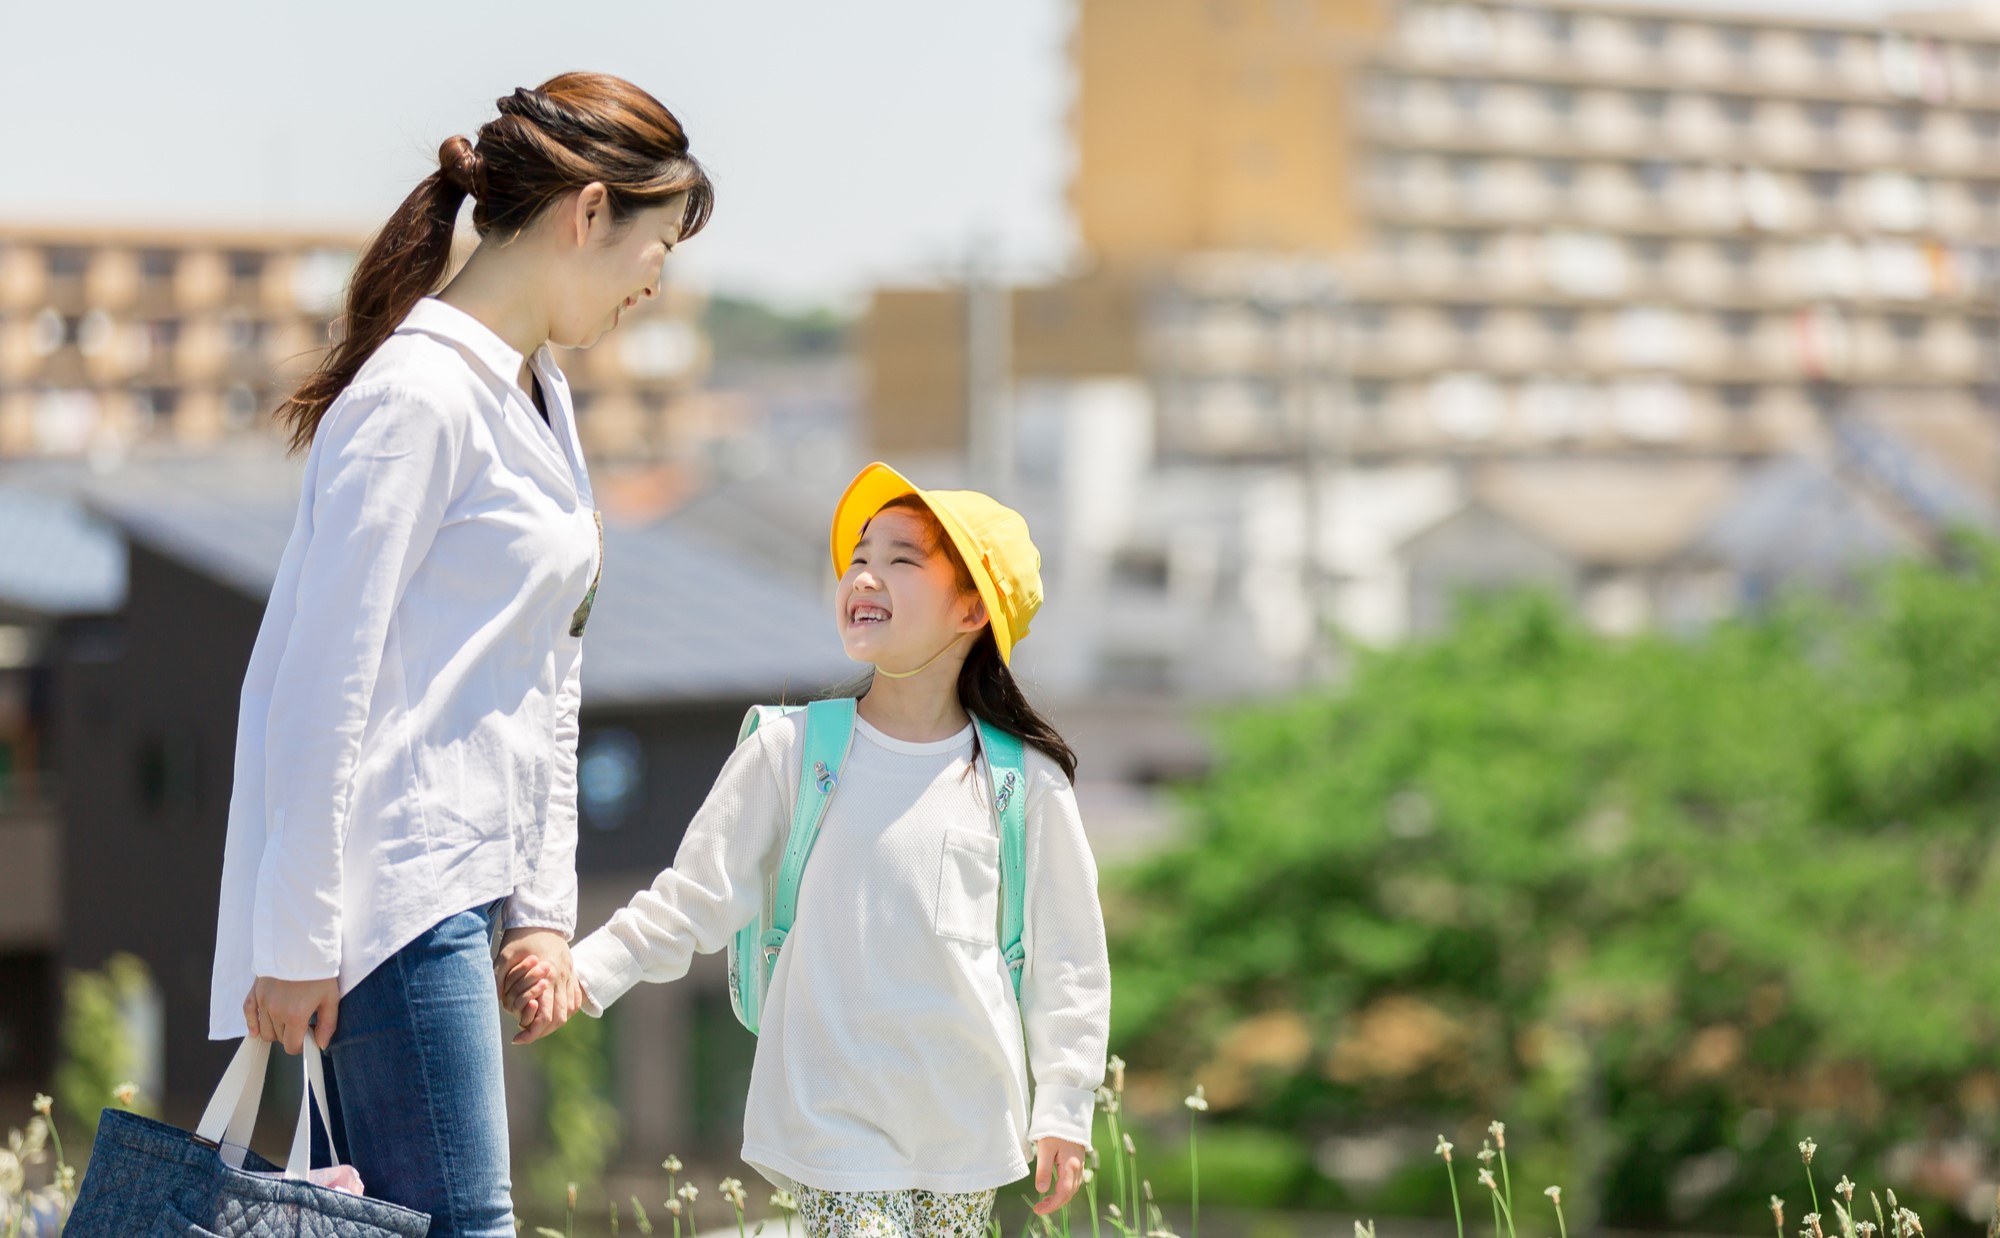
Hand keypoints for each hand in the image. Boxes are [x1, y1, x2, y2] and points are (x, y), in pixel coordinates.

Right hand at [244, 977, 340, 1054]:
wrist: (302, 944)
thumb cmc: (319, 971)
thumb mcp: (331, 998)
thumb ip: (327, 1024)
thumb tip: (321, 1045)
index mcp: (295, 1015)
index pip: (291, 1046)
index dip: (300, 1045)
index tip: (307, 1036)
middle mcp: (275, 1011)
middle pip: (278, 1038)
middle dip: (290, 1035)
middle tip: (301, 1023)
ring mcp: (262, 1001)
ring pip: (263, 1030)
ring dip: (275, 1030)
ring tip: (287, 1019)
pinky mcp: (255, 991)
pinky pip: (248, 1013)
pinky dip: (252, 1023)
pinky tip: (256, 1029)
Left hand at [496, 927, 581, 1044]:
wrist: (542, 920)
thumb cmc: (520, 938)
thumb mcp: (504, 956)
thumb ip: (498, 978)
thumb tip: (493, 1002)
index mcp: (547, 975)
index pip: (544, 1015)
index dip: (532, 1033)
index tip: (517, 1039)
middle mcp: (561, 978)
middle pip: (559, 1018)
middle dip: (542, 1032)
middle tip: (525, 1035)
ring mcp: (569, 976)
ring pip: (569, 1011)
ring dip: (554, 1023)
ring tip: (536, 1026)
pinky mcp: (572, 974)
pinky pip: (575, 1000)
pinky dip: (565, 1011)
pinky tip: (550, 1013)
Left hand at [1032, 1136, 1087, 1215]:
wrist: (1067, 1114)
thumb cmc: (1054, 1130)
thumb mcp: (1045, 1149)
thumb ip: (1043, 1170)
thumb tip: (1041, 1190)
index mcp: (1070, 1166)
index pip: (1062, 1193)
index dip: (1051, 1205)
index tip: (1038, 1210)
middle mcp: (1078, 1168)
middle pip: (1069, 1194)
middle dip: (1054, 1204)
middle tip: (1039, 1208)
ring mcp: (1079, 1165)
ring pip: (1072, 1189)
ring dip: (1060, 1198)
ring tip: (1045, 1201)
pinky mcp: (1077, 1161)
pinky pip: (1073, 1181)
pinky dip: (1064, 1190)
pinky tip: (1055, 1189)